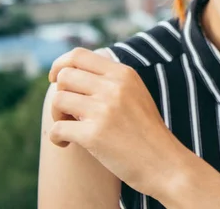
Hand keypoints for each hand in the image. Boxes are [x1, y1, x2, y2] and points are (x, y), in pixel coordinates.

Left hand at [48, 47, 185, 196]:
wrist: (165, 163)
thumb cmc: (146, 132)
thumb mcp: (135, 94)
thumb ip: (110, 81)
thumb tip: (69, 73)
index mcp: (124, 74)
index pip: (78, 56)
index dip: (59, 65)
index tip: (55, 80)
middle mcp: (114, 87)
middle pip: (64, 76)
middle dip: (60, 94)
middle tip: (68, 112)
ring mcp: (104, 110)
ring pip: (58, 100)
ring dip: (57, 115)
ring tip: (70, 127)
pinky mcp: (94, 134)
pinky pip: (57, 129)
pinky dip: (56, 138)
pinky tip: (67, 144)